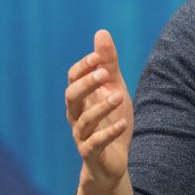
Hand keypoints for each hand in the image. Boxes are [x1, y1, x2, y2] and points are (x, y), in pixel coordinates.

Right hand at [65, 29, 133, 189]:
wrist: (113, 161)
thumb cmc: (111, 120)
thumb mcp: (114, 89)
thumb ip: (108, 64)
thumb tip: (101, 32)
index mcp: (81, 100)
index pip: (73, 80)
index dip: (83, 68)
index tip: (98, 57)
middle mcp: (77, 116)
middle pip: (71, 97)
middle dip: (86, 84)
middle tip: (105, 74)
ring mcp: (82, 136)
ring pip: (84, 121)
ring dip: (101, 107)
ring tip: (119, 96)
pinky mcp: (92, 154)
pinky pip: (95, 144)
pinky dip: (108, 133)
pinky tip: (123, 123)